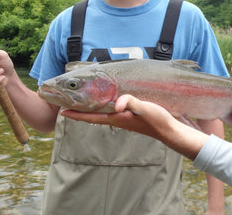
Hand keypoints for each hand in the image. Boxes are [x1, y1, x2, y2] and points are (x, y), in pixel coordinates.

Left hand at [61, 94, 175, 138]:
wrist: (168, 130)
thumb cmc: (156, 120)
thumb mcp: (144, 109)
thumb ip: (131, 103)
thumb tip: (118, 103)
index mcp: (117, 118)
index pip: (92, 117)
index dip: (77, 115)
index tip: (62, 112)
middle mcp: (117, 119)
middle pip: (94, 115)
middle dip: (80, 110)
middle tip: (67, 103)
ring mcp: (124, 118)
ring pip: (102, 113)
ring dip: (91, 108)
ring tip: (82, 101)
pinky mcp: (130, 116)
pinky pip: (112, 111)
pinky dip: (104, 105)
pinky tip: (107, 100)